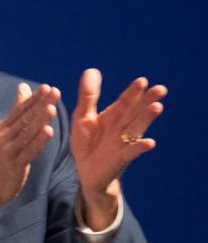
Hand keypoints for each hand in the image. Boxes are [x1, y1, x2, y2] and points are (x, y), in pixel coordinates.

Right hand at [0, 83, 59, 227]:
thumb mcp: (6, 132)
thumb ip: (18, 110)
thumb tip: (23, 87)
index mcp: (4, 127)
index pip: (20, 109)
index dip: (34, 98)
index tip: (47, 87)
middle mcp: (4, 136)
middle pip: (25, 118)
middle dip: (40, 104)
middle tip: (53, 91)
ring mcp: (9, 150)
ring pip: (27, 133)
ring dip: (39, 120)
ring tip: (51, 108)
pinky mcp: (14, 164)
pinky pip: (28, 151)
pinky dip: (38, 141)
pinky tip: (48, 132)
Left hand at [71, 69, 166, 228]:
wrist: (86, 173)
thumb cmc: (86, 144)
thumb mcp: (83, 118)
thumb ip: (88, 96)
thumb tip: (92, 70)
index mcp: (113, 116)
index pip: (125, 102)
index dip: (132, 92)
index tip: (142, 81)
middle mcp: (122, 128)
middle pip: (135, 112)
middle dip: (146, 101)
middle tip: (160, 89)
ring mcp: (123, 143)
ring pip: (136, 128)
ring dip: (146, 119)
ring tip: (157, 107)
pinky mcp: (119, 158)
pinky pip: (131, 152)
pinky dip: (139, 147)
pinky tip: (149, 143)